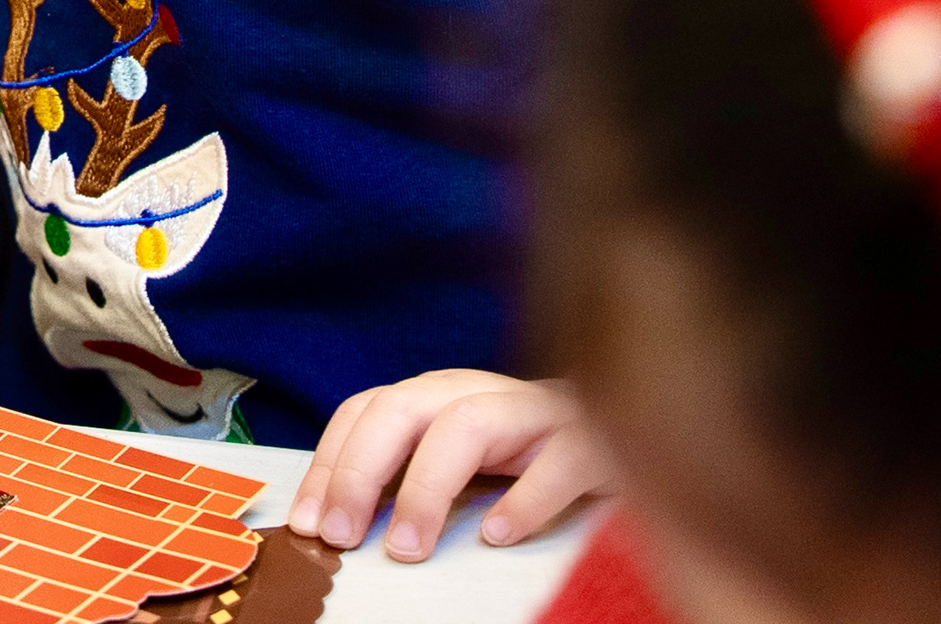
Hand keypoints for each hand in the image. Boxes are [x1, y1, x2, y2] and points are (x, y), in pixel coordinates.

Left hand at [289, 370, 607, 559]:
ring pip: (469, 426)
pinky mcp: (590, 443)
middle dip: (361, 471)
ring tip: (407, 548)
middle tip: (341, 535)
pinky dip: (525, 500)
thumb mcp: (457, 453)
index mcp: (439, 394)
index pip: (365, 411)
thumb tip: (335, 517)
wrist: (630, 421)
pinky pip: (556, 464)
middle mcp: (479, 393)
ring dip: (427, 488)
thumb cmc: (526, 450)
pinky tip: (498, 536)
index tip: (310, 523)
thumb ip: (406, 472)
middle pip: (402, 409)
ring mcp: (535, 413)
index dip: (331, 464)